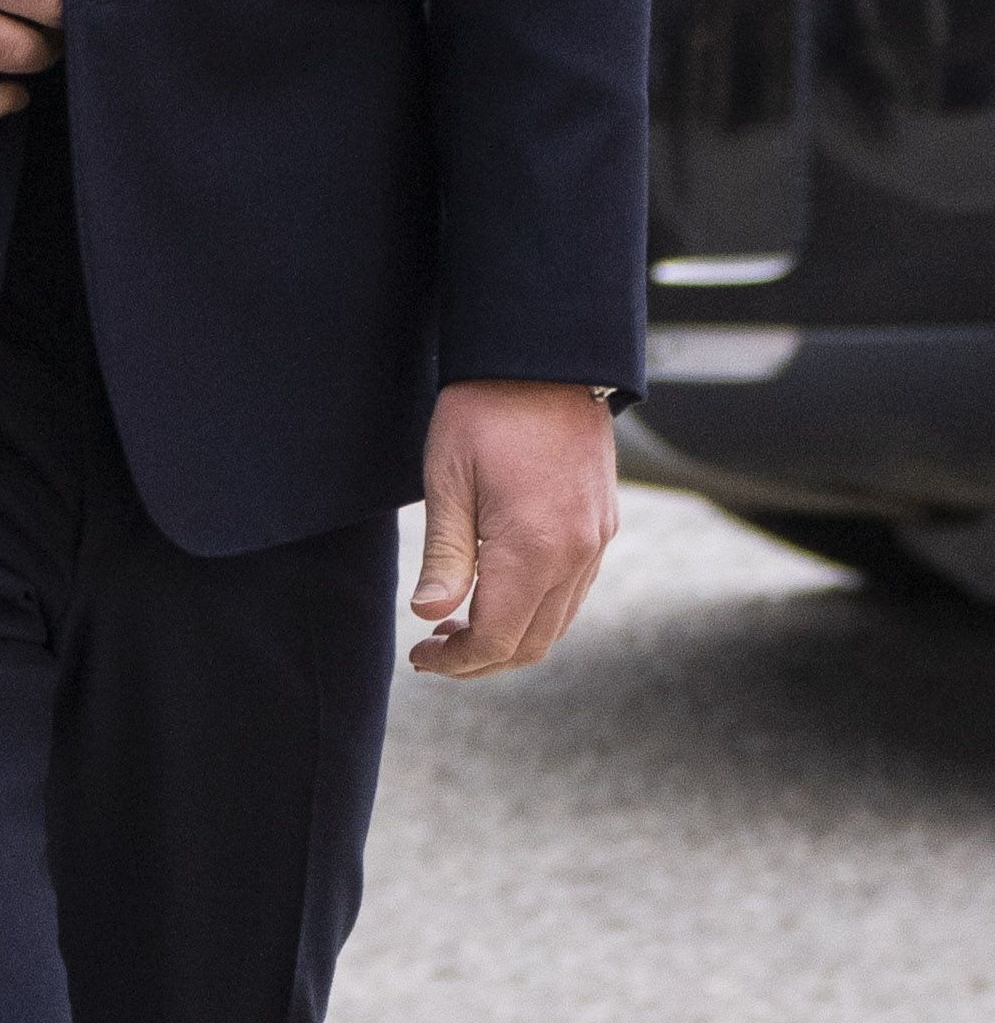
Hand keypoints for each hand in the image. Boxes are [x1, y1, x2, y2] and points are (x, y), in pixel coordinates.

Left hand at [408, 384, 618, 678]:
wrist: (547, 361)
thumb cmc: (484, 413)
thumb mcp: (448, 481)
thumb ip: (444, 556)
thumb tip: (429, 616)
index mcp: (534, 549)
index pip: (495, 639)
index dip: (454, 661)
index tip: (419, 658)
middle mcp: (576, 554)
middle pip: (532, 644)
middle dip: (480, 661)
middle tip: (433, 652)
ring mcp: (597, 541)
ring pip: (558, 623)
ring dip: (510, 639)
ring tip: (458, 629)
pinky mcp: (603, 526)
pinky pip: (574, 593)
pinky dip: (537, 612)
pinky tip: (498, 597)